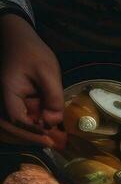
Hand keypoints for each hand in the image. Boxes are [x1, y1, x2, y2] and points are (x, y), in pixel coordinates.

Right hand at [0, 14, 61, 146]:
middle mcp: (0, 97)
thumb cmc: (32, 52)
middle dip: (27, 138)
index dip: (31, 130)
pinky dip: (23, 128)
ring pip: (6, 126)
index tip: (49, 136)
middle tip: (50, 144)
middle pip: (6, 127)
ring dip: (24, 136)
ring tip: (47, 141)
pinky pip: (11, 119)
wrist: (17, 38)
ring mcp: (2, 99)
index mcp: (7, 90)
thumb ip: (53, 97)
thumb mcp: (48, 72)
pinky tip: (41, 131)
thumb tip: (53, 122)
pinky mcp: (8, 100)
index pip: (15, 119)